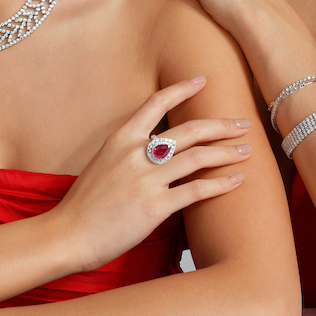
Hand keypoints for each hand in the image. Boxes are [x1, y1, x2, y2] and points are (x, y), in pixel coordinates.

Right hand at [51, 77, 251, 271]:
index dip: (182, 89)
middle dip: (221, 125)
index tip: (203, 81)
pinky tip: (236, 180)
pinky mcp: (155, 207)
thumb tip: (157, 146)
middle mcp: (135, 153)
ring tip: (247, 150)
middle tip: (243, 123)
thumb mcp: (103, 162)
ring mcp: (146, 180)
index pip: (156, 102)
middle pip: (189, 130)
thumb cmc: (84, 202)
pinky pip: (195, 190)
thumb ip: (130, 150)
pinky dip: (220, 184)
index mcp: (121, 138)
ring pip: (198, 157)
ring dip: (227, 152)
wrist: (68, 234)